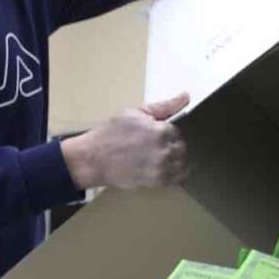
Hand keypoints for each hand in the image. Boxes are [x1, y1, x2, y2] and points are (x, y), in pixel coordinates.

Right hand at [62, 93, 189, 190]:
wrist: (93, 159)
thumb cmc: (110, 134)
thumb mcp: (135, 113)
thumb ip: (163, 107)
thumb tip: (185, 96)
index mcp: (160, 130)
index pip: (176, 131)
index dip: (166, 133)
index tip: (154, 135)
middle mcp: (163, 149)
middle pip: (181, 147)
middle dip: (170, 146)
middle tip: (154, 147)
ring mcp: (162, 167)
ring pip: (182, 163)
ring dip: (174, 161)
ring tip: (157, 158)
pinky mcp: (158, 181)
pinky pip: (179, 179)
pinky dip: (175, 175)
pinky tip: (164, 170)